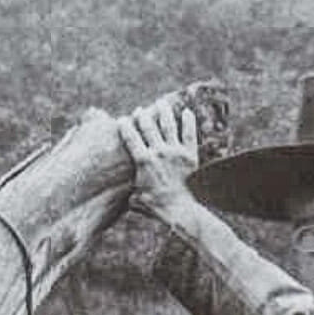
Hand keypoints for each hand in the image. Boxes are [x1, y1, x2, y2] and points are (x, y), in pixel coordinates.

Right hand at [117, 95, 198, 222]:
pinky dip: (188, 121)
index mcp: (143, 161)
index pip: (130, 136)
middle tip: (140, 111)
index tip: (122, 120)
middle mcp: (158, 152)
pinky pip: (189, 133)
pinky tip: (187, 112)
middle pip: (147, 125)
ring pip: (168, 124)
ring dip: (163, 111)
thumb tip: (124, 198)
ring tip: (161, 102)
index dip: (125, 125)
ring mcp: (175, 152)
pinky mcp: (191, 155)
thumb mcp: (139, 200)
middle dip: (142, 115)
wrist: (183, 211)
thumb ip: (131, 194)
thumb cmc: (160, 207)